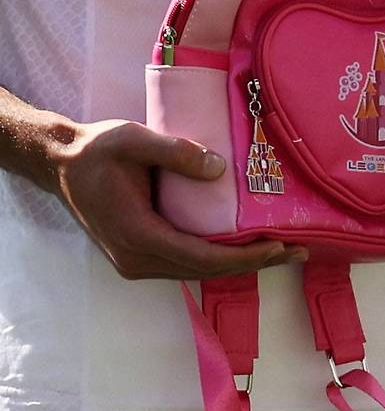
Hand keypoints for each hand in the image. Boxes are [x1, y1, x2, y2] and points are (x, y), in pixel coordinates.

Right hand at [51, 119, 306, 279]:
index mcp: (138, 236)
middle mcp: (137, 259)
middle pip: (206, 271)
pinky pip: (186, 262)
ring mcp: (136, 261)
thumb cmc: (96, 150)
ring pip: (197, 271)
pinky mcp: (140, 254)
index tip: (279, 246)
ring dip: (239, 263)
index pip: (202, 258)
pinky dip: (218, 257)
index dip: (245, 257)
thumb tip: (220, 168)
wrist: (61, 164)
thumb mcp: (133, 139)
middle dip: (254, 263)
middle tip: (298, 251)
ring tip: (280, 250)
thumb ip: (176, 152)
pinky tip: (243, 246)